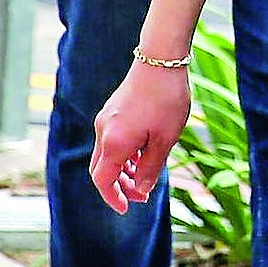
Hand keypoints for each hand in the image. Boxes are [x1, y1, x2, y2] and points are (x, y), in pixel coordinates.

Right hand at [90, 62, 190, 212]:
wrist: (161, 59)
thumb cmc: (166, 99)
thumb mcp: (165, 140)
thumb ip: (150, 169)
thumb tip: (141, 190)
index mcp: (113, 143)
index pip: (103, 182)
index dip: (113, 198)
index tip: (127, 208)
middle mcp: (103, 131)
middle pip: (101, 170)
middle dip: (118, 186)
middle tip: (141, 194)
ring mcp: (106, 118)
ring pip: (106, 154)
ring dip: (121, 169)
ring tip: (144, 175)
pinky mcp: (112, 109)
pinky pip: (111, 139)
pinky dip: (122, 152)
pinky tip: (142, 152)